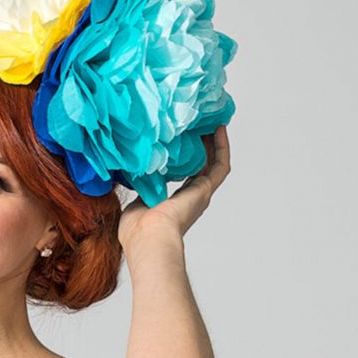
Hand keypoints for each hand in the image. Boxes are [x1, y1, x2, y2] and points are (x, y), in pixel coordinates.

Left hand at [118, 125, 230, 252]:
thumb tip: (135, 170)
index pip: (184, 174)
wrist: (147, 236)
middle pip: (202, 165)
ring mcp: (199, 193)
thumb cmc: (137, 229)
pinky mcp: (204, 190)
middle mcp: (190, 198)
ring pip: (213, 163)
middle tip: (199, 122)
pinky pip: (220, 165)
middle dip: (202, 144)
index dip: (186, 156)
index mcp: (174, 202)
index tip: (183, 138)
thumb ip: (141, 186)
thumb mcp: (136, 201)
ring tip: (211, 121)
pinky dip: (222, 147)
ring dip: (213, 142)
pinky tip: (219, 128)